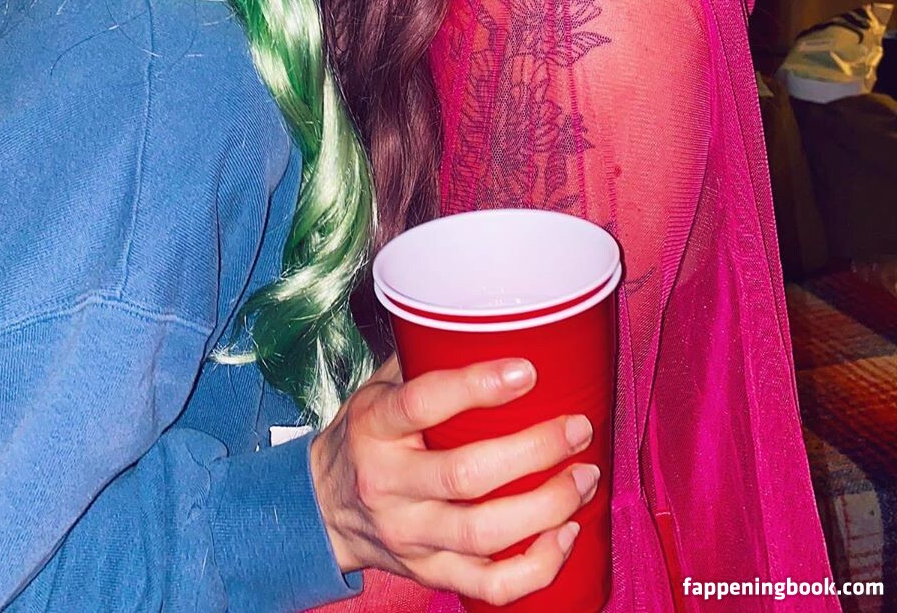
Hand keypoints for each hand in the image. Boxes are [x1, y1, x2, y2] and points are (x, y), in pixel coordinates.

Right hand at [310, 356, 596, 606]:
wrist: (322, 508)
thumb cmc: (366, 435)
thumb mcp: (377, 389)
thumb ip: (422, 360)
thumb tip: (486, 322)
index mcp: (373, 427)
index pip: (421, 404)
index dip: (476, 387)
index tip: (527, 371)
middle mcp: (388, 484)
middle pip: (465, 475)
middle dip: (534, 452)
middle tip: (577, 428)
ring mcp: (409, 536)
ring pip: (484, 533)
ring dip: (547, 506)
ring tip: (585, 476)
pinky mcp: (428, 573)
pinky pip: (489, 585)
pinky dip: (537, 567)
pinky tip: (566, 535)